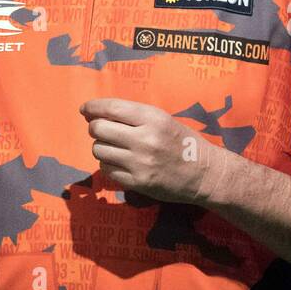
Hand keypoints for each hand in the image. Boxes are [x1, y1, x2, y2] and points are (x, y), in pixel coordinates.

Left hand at [81, 98, 222, 204]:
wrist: (205, 174)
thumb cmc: (183, 143)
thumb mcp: (163, 121)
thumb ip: (134, 116)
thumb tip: (96, 113)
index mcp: (153, 118)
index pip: (112, 108)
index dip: (93, 107)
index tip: (85, 109)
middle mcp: (145, 139)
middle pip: (99, 128)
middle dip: (95, 127)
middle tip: (102, 130)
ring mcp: (140, 162)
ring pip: (99, 150)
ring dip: (101, 147)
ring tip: (115, 148)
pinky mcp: (137, 182)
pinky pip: (106, 169)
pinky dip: (108, 164)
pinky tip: (120, 162)